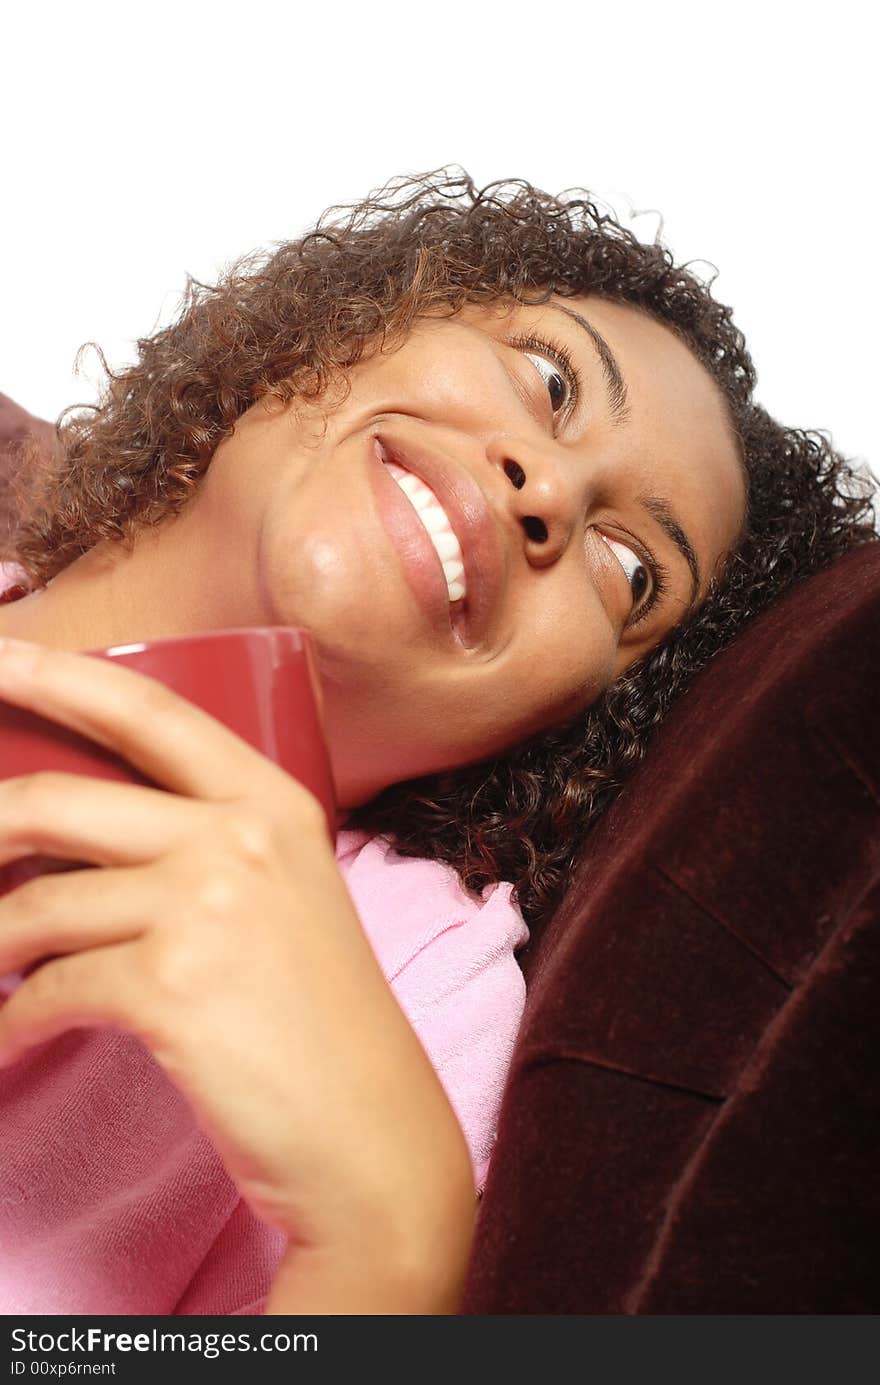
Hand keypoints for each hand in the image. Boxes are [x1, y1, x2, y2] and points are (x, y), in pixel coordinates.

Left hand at [0, 637, 475, 1305]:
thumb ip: (202, 855)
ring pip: (35, 903)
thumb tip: (59, 851)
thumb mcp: (282, 905)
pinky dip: (11, 1023)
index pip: (144, 710)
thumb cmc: (319, 1026)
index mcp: (273, 802)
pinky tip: (8, 1044)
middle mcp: (240, 834)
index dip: (52, 674)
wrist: (369, 1136)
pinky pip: (45, 989)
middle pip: (56, 801)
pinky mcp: (171, 983)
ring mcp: (207, 904)